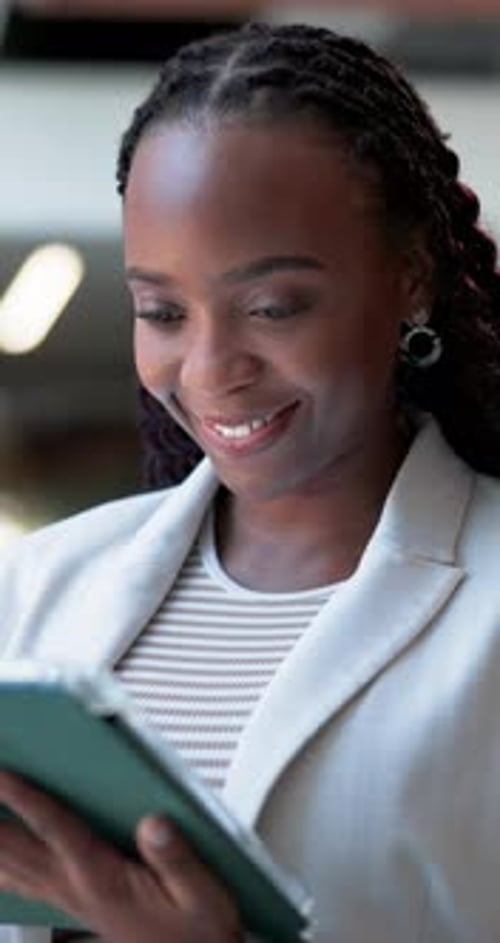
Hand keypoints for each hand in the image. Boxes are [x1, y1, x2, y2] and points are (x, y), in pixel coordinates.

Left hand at [0, 771, 242, 942]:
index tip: (3, 774)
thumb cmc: (198, 929)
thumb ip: (177, 858)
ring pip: (12, 867)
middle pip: (18, 848)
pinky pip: (22, 882)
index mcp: (104, 879)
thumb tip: (154, 822)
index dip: (26, 800)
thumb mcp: (203, 894)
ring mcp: (69, 897)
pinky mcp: (72, 902)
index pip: (57, 830)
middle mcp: (77, 888)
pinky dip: (3, 867)